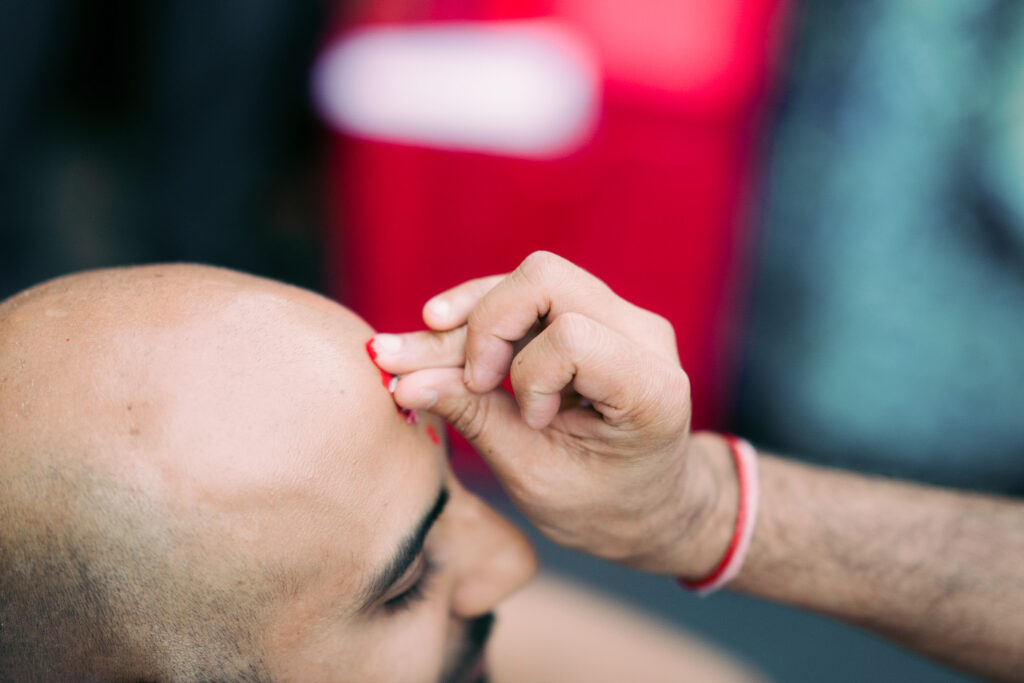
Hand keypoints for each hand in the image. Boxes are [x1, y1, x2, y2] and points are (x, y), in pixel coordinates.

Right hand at [372, 252, 731, 575]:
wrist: (654, 505)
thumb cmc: (604, 508)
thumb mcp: (537, 477)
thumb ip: (476, 420)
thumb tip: (404, 383)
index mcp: (651, 389)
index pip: (571, 336)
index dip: (528, 372)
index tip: (526, 420)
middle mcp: (645, 335)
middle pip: (545, 279)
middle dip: (479, 323)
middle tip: (433, 372)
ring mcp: (624, 317)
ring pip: (533, 278)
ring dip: (468, 316)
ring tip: (410, 352)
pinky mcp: (599, 314)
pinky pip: (534, 295)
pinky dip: (484, 318)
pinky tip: (441, 337)